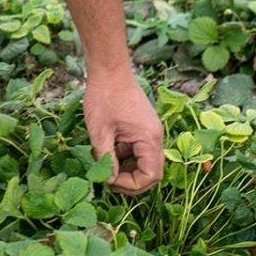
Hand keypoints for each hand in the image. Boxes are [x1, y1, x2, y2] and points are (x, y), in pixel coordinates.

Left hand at [83, 68, 163, 194]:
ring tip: (103, 164)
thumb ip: (106, 160)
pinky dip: (124, 155)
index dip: (131, 185)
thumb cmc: (104, 97)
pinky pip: (137, 149)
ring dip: (125, 167)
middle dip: (129, 180)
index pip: (150, 176)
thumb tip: (108, 180)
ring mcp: (149, 132)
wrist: (109, 70)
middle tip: (107, 180)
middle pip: (150, 172)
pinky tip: (106, 150)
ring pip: (143, 161)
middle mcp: (155, 137)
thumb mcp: (100, 132)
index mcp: (149, 139)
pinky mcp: (142, 127)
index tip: (109, 181)